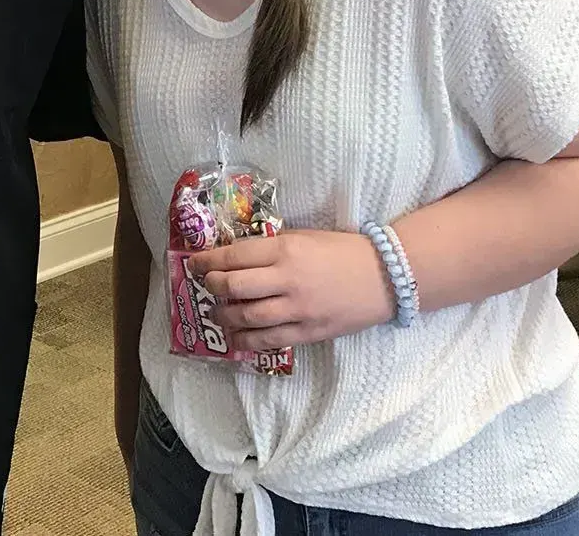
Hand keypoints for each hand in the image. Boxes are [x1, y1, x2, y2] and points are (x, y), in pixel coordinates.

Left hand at [191, 230, 395, 351]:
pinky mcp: (309, 332)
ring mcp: (298, 309)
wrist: (384, 277)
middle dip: (212, 287)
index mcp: (285, 249)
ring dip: (225, 317)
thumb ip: (271, 248)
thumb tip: (236, 258)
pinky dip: (248, 342)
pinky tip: (237, 339)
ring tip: (217, 314)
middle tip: (206, 286)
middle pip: (234, 287)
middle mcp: (287, 279)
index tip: (194, 264)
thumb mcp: (304, 237)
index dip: (208, 261)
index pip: (234, 256)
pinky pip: (270, 341)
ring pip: (247, 317)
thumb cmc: (342, 251)